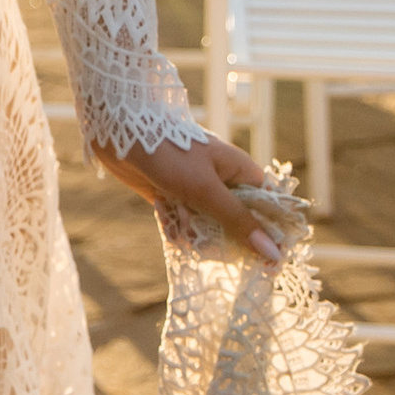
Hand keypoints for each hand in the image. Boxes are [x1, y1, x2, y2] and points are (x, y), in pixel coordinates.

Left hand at [94, 130, 283, 262]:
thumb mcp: (207, 190)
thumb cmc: (169, 153)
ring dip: (196, 232)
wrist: (119, 131)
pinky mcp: (174, 195)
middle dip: (225, 237)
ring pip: (210, 225)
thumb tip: (274, 254)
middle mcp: (221, 180)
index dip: (271, 233)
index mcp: (239, 170)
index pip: (268, 206)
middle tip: (212, 245)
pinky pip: (185, 221)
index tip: (270, 263)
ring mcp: (197, 188)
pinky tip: (166, 218)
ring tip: (182, 226)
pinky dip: (176, 225)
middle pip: (238, 222)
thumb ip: (238, 221)